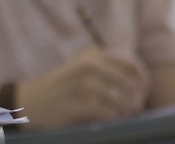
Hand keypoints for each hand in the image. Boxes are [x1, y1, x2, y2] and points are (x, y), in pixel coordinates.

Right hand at [18, 47, 149, 129]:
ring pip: (125, 101)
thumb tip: (140, 81)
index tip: (143, 90)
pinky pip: (113, 114)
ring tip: (121, 114)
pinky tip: (108, 119)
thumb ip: (106, 68)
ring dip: (126, 111)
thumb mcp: (80, 67)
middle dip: (137, 98)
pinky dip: (115, 119)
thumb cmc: (60, 87)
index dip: (143, 79)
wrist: (31, 101)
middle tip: (134, 107)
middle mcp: (91, 66)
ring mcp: (87, 85)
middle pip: (132, 84)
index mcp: (92, 55)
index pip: (132, 64)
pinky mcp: (83, 104)